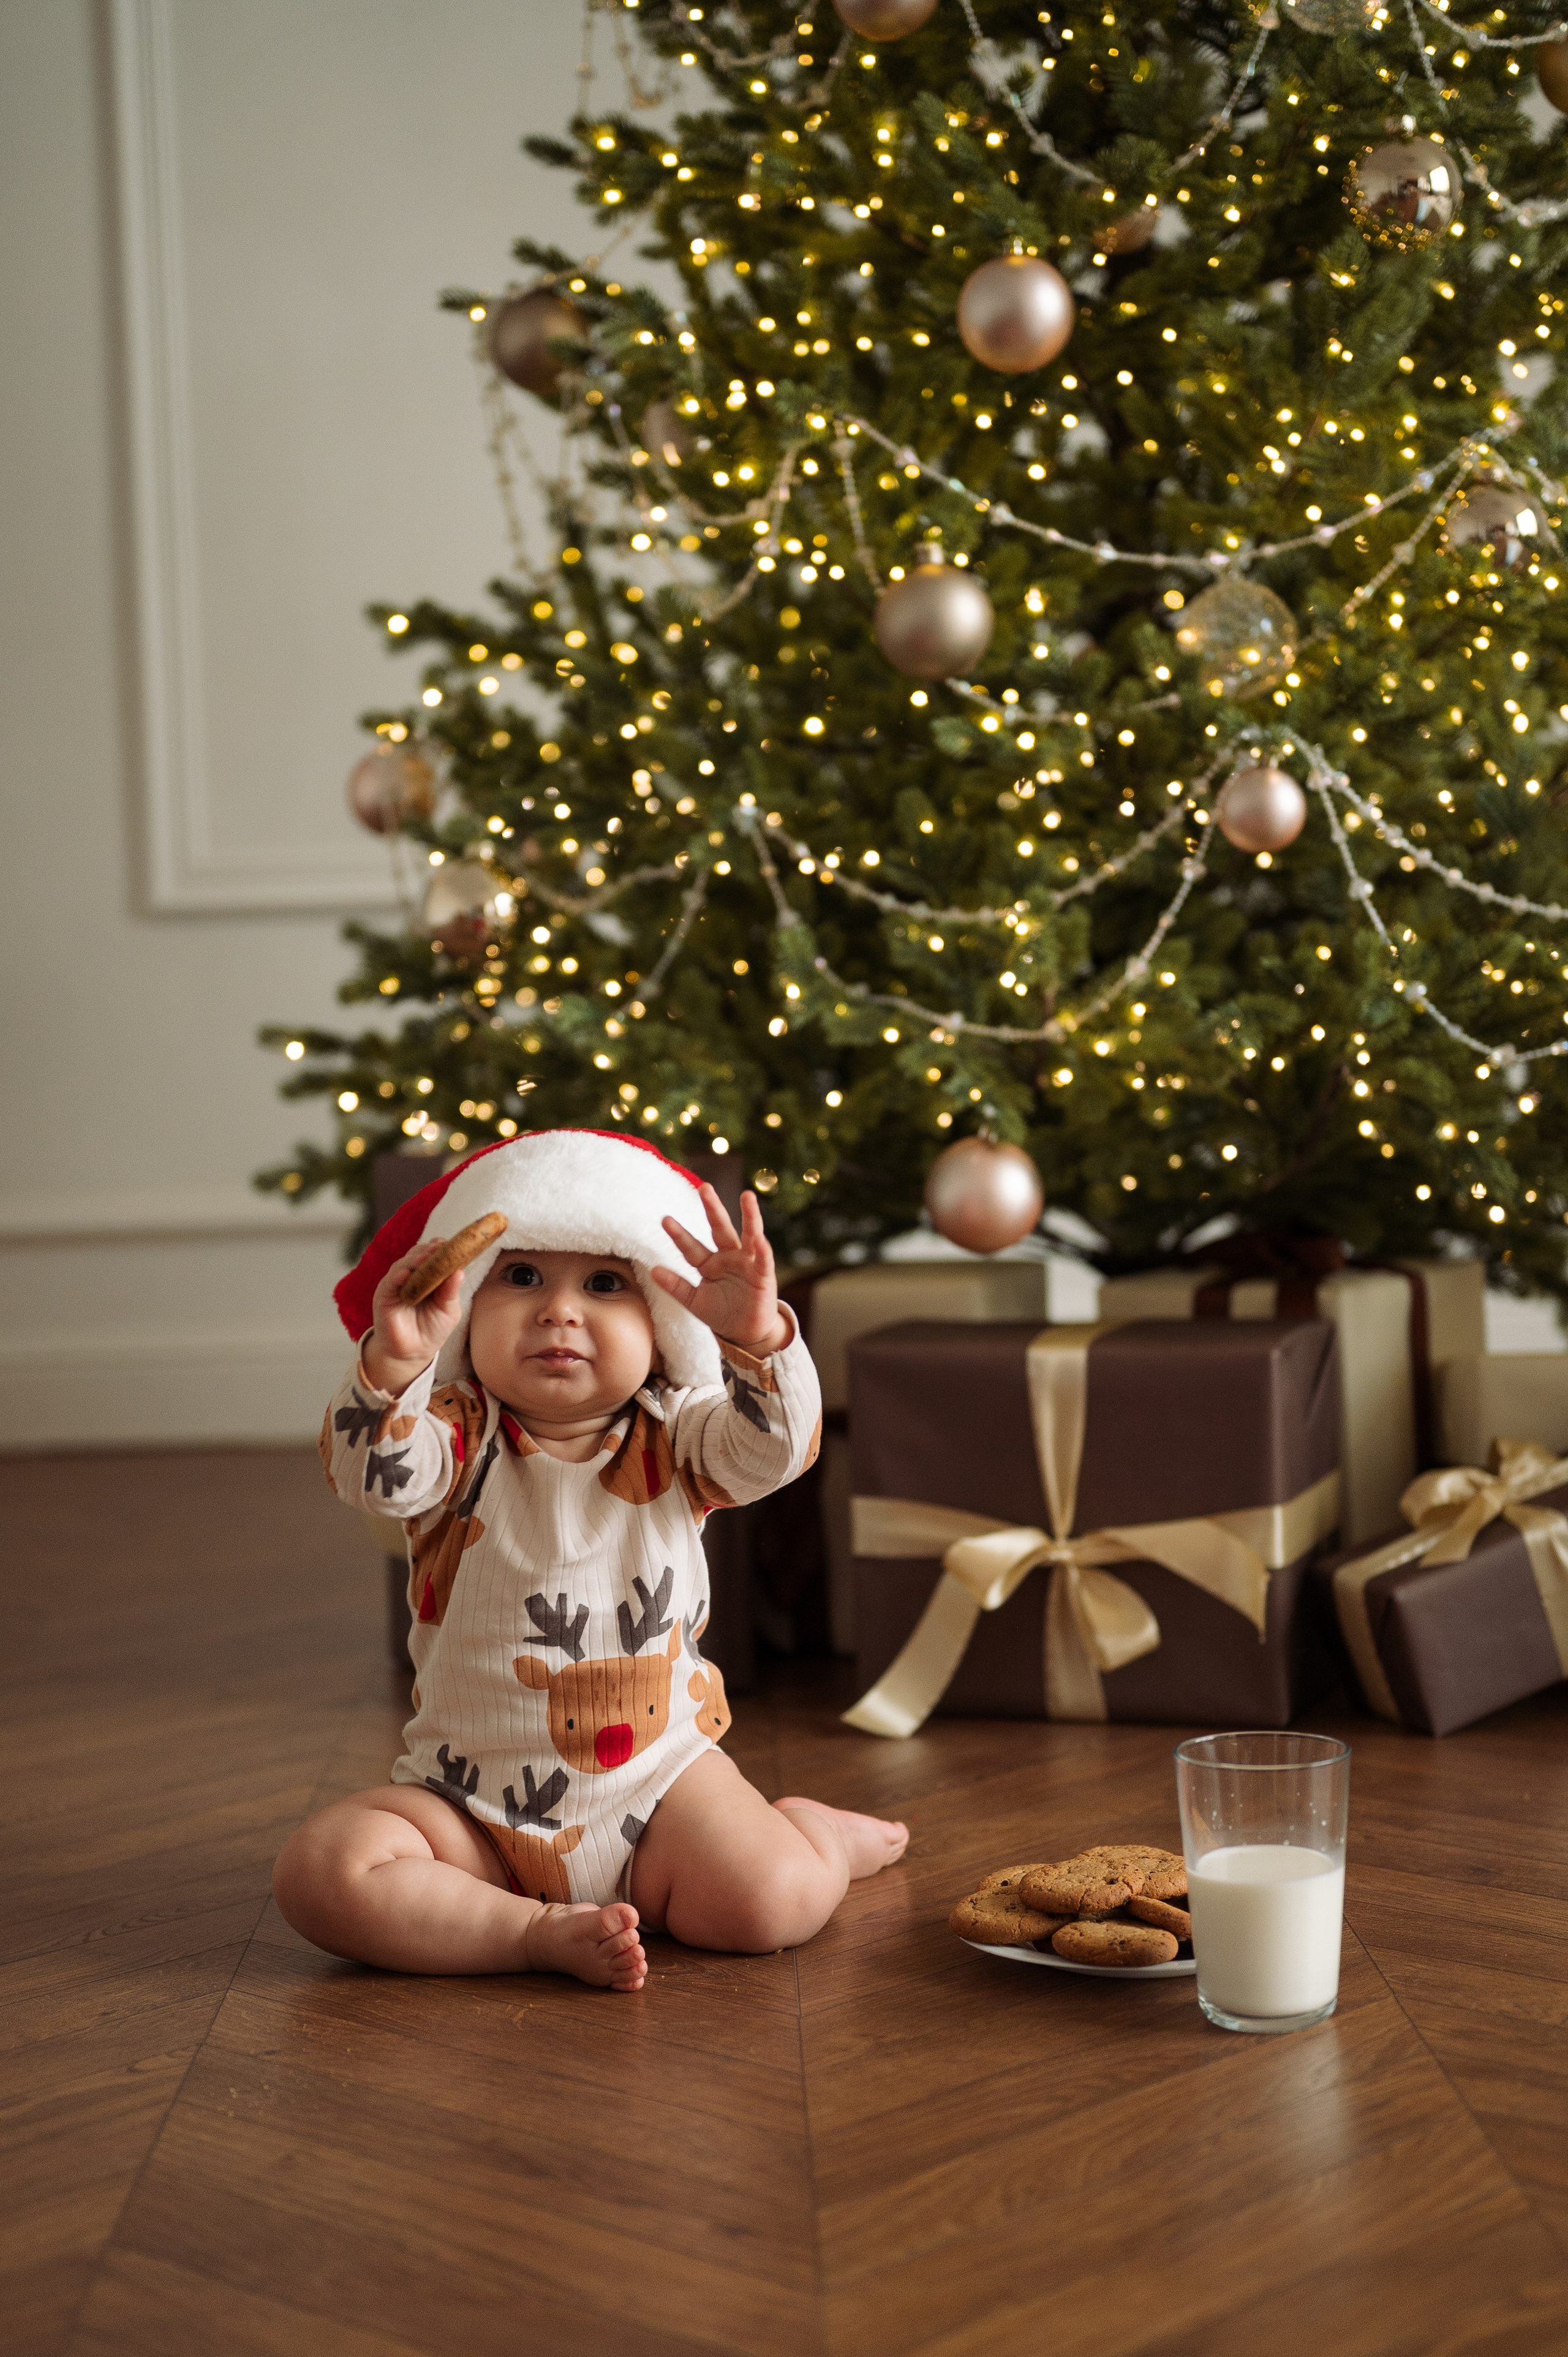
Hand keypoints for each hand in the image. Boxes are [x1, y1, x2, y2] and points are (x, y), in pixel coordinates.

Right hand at [360, 1239, 464, 1396]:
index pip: (434, 1255)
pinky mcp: (384, 1295)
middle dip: (430, 1250)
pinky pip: (390, 1281)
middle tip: (441, 1247)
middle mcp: (412, 1275)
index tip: (452, 1244)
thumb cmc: (433, 1329)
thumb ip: (451, 1292)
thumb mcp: (448, 1310)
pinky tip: (406, 1274)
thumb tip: (459, 1271)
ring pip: (404, 1264)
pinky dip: (398, 1275)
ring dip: (415, 1259)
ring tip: (427, 1257)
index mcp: (430, 1276)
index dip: (442, 1248)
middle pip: (419, 1255)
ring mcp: (397, 1284)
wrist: (413, 1353)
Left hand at [653, 1184, 790, 1357]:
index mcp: (708, 1263)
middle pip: (719, 1229)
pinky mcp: (763, 1276)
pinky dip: (763, 1249)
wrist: (744, 1333)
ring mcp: (747, 1264)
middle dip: (712, 1209)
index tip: (665, 1220)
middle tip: (704, 1188)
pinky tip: (760, 1237)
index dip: (679, 1235)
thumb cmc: (720, 1313)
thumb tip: (653, 1270)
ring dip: (749, 1216)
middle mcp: (728, 1257)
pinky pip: (763, 1260)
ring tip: (747, 1196)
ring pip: (748, 1235)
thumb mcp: (693, 1300)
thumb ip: (675, 1286)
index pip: (691, 1247)